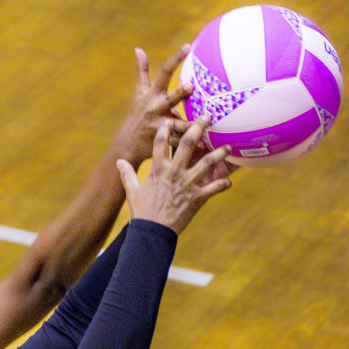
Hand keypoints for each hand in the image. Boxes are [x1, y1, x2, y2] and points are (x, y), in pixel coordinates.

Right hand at [113, 45, 194, 167]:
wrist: (127, 145)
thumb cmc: (136, 115)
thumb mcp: (139, 93)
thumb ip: (141, 71)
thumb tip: (138, 49)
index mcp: (153, 95)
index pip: (164, 73)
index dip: (175, 59)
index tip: (188, 46)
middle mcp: (155, 108)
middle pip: (170, 98)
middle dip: (180, 92)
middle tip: (191, 86)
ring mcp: (159, 125)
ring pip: (178, 124)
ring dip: (192, 124)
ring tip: (209, 120)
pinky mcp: (162, 141)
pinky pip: (179, 141)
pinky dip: (192, 143)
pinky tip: (206, 143)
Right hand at [117, 119, 232, 234]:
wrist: (152, 232)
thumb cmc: (142, 211)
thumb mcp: (132, 190)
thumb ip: (127, 173)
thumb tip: (118, 162)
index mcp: (158, 169)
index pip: (160, 143)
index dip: (164, 129)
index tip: (169, 120)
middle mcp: (175, 172)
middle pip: (188, 144)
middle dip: (198, 128)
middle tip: (207, 117)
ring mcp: (188, 184)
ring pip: (207, 163)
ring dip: (219, 153)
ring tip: (228, 147)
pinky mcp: (197, 198)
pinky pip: (214, 188)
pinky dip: (223, 185)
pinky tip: (229, 182)